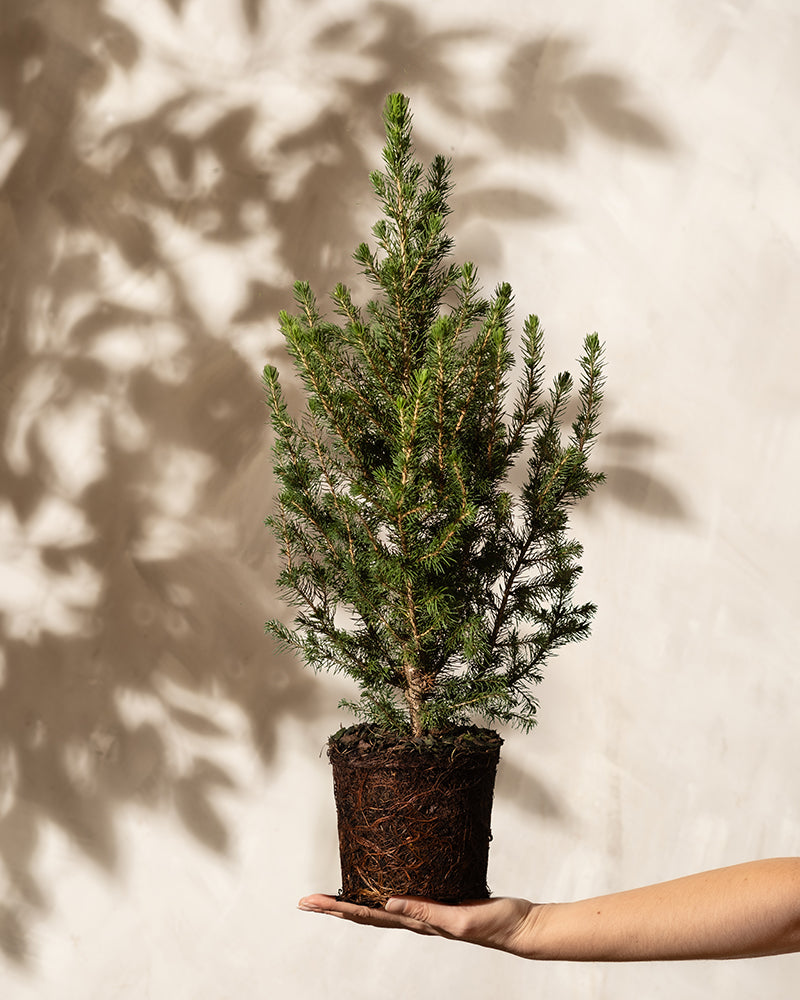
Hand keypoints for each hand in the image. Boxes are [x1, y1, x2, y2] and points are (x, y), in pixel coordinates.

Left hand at [297, 893, 543, 957]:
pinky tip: (381, 881)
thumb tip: (387, 903)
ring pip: (380, 904)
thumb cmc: (495, 924)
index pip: (367, 914)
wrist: (520, 926)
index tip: (310, 903)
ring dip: (354, 900)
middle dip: (335, 906)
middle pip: (365, 911)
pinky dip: (383, 887)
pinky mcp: (439, 897)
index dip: (337, 908)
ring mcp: (425, 909)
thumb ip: (426, 913)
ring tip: (332, 895)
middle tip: (306, 901)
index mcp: (416, 922)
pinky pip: (403, 892)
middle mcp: (414, 917)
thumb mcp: (460, 918)